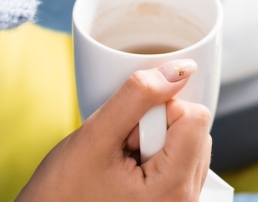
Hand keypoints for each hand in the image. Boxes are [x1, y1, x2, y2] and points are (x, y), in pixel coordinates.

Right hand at [16, 61, 211, 201]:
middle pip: (194, 130)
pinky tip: (128, 170)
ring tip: (121, 163)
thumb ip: (138, 96)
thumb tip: (181, 69)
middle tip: (120, 150)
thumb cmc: (62, 193)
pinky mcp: (174, 200)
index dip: (159, 111)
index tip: (127, 133)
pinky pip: (180, 160)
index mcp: (174, 189)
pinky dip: (155, 155)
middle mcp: (187, 199)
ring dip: (154, 140)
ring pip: (188, 142)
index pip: (196, 117)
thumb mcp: (94, 137)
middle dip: (156, 127)